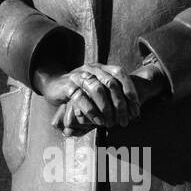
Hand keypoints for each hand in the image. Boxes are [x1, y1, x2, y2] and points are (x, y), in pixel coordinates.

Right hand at [52, 61, 167, 135]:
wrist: (54, 84)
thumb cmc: (81, 90)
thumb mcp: (98, 87)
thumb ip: (113, 93)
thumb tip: (135, 108)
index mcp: (101, 68)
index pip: (120, 73)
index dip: (130, 89)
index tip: (136, 107)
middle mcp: (91, 69)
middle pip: (110, 83)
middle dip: (120, 104)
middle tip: (125, 121)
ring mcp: (78, 76)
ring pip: (97, 89)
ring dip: (106, 108)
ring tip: (111, 123)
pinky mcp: (67, 86)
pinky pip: (81, 97)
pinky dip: (91, 111)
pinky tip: (98, 122)